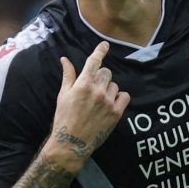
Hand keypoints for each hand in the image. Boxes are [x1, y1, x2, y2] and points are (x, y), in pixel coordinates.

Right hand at [52, 42, 128, 159]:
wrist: (71, 143)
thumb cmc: (64, 118)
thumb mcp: (63, 95)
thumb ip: (68, 76)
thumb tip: (65, 59)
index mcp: (83, 84)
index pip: (94, 61)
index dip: (100, 51)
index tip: (105, 44)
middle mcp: (97, 90)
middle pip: (106, 72)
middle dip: (101, 77)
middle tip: (94, 89)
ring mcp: (108, 102)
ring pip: (115, 85)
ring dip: (109, 89)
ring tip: (99, 101)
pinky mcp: (116, 113)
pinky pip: (124, 96)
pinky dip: (119, 98)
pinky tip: (111, 104)